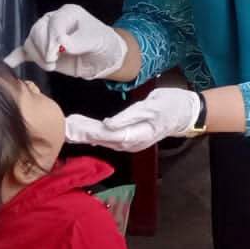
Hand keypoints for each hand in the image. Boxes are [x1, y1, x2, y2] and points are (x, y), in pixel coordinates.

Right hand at [14, 4, 127, 78]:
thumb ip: (79, 42)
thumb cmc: (102, 44)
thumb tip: (60, 42)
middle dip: (43, 50)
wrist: (103, 59)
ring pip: (30, 43)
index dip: (51, 40)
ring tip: (51, 65)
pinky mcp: (41, 50)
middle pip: (36, 32)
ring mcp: (45, 36)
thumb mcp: (96, 41)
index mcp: (68, 13)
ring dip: (38, 57)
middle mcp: (53, 21)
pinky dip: (16, 57)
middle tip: (54, 61)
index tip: (56, 54)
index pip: (52, 24)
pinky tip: (8, 63)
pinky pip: (24, 52)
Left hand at [64, 87, 202, 152]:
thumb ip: (129, 117)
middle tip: (63, 126)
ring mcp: (131, 143)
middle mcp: (131, 143)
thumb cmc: (171, 106)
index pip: (106, 134)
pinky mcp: (131, 139)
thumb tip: (108, 125)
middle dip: (81, 133)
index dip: (87, 131)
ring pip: (103, 140)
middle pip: (101, 139)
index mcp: (137, 134)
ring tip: (68, 128)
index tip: (71, 125)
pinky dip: (95, 135)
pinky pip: (109, 139)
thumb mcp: (152, 106)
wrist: (186, 113)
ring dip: (85, 134)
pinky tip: (85, 132)